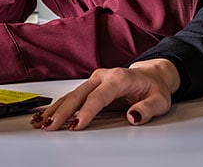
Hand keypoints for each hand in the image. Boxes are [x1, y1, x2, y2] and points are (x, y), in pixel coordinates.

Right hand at [31, 60, 178, 130]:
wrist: (152, 76)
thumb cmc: (154, 88)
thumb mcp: (160, 101)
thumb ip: (147, 109)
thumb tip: (133, 116)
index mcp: (119, 78)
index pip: (99, 97)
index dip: (87, 111)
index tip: (76, 125)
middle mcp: (103, 76)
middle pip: (79, 95)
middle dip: (63, 112)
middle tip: (51, 126)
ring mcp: (94, 79)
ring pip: (71, 95)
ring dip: (56, 109)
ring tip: (42, 122)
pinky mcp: (89, 85)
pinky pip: (71, 95)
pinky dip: (58, 106)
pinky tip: (46, 114)